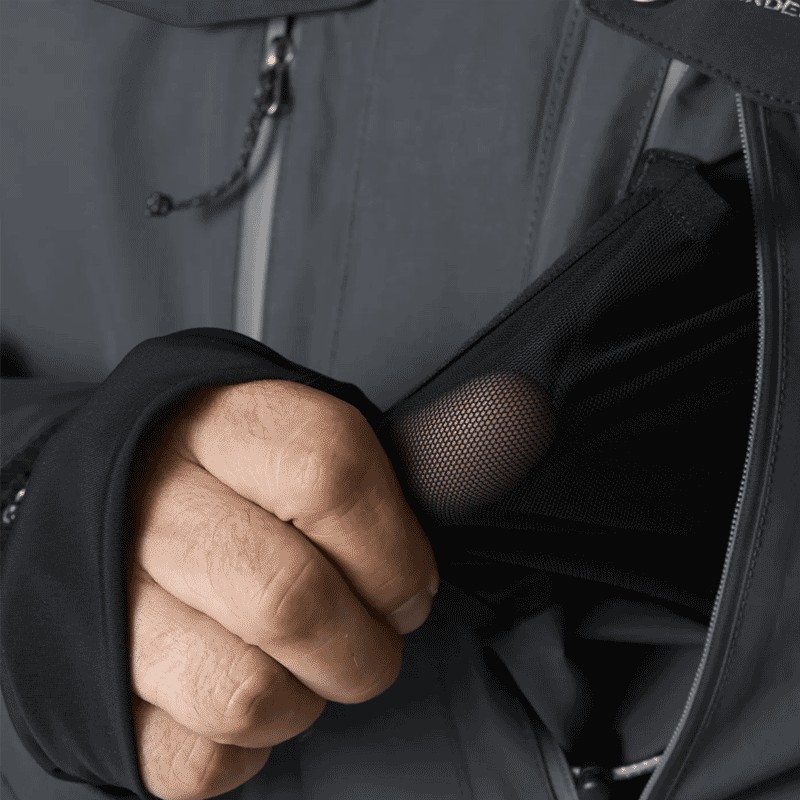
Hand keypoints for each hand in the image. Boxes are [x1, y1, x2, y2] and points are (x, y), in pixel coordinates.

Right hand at [126, 380, 438, 799]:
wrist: (105, 499)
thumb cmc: (233, 476)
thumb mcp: (303, 433)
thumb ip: (403, 449)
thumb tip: (514, 420)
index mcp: (224, 426)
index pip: (328, 474)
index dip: (394, 550)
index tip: (412, 587)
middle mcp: (156, 505)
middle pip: (288, 597)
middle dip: (364, 648)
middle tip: (375, 641)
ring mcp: (115, 600)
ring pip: (244, 691)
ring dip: (306, 699)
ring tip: (306, 668)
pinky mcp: (99, 687)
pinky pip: (192, 757)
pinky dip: (243, 748)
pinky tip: (247, 696)